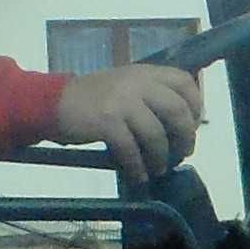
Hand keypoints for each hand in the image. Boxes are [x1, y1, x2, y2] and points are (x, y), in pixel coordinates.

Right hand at [54, 61, 204, 179]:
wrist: (53, 102)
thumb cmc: (93, 99)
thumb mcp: (126, 85)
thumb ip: (152, 95)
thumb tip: (182, 125)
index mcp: (145, 72)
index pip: (184, 82)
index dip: (196, 105)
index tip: (193, 126)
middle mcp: (137, 82)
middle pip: (176, 110)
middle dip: (185, 136)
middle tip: (183, 153)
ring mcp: (122, 101)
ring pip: (156, 134)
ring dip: (161, 157)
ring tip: (159, 169)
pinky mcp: (107, 121)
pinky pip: (131, 149)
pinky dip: (138, 167)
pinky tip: (139, 176)